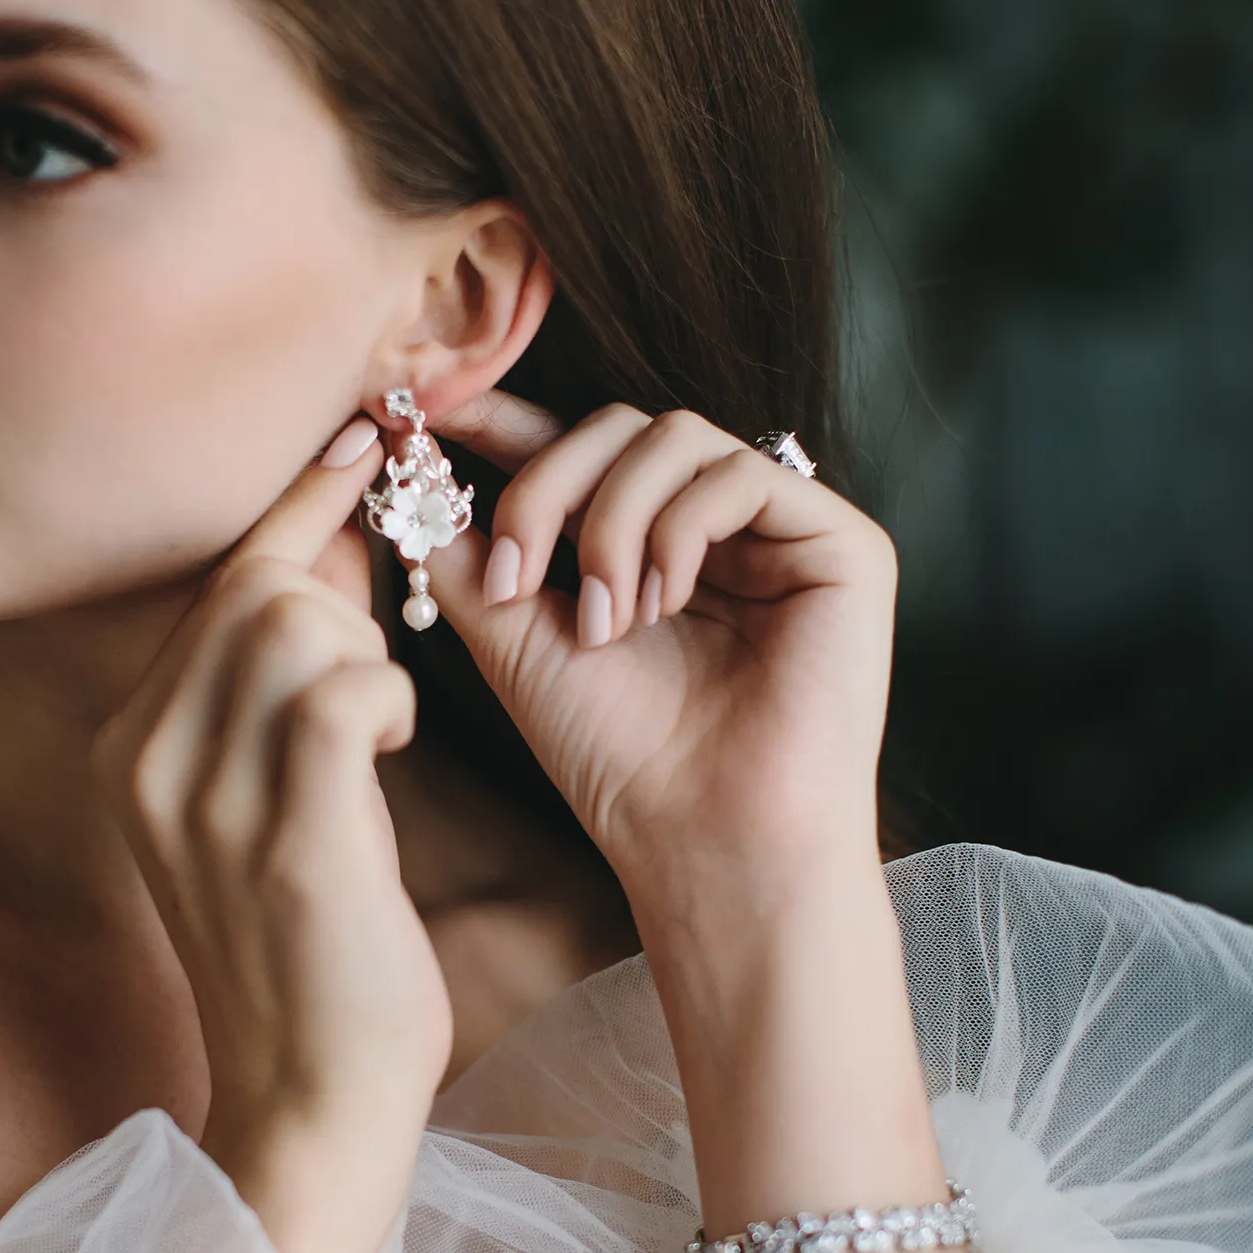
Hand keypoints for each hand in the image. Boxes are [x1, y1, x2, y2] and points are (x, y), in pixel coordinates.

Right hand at [92, 423, 451, 1252]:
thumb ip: (279, 684)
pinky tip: (390, 754)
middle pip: (257, 585)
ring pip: (296, 621)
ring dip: (368, 655)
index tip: (366, 444)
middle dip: (347, 591)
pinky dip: (386, 698)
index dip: (298, 504)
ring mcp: (205, 798)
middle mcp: (146, 759)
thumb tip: (331, 547)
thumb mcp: (270, 801)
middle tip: (393, 654)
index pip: (218, 580)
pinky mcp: (284, 836)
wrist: (313, 1103)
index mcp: (132, 745)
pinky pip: (344, 686)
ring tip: (377, 737)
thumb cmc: (317, 951)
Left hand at [416, 392, 898, 898]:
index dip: (503, 420)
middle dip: (544, 489)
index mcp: (647, 543)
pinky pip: (738, 474)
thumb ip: (466, 552)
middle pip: (617, 425)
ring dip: (610, 523)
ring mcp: (782, 529)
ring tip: (604, 623)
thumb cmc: (619, 758)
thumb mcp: (514, 640)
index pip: (577, 448)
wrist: (706, 840)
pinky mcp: (841, 542)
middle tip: (514, 582)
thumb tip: (411, 461)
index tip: (424, 413)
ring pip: (672, 436)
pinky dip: (677, 532)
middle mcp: (719, 526)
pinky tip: (664, 606)